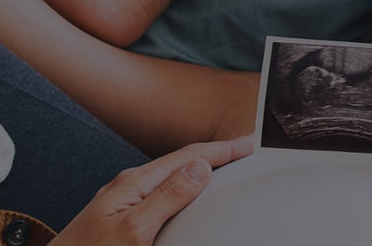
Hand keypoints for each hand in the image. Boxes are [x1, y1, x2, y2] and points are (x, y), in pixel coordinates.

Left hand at [49, 134, 254, 245]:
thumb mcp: (134, 228)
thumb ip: (166, 197)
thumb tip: (199, 168)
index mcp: (134, 183)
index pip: (187, 157)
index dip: (221, 149)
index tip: (248, 143)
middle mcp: (130, 186)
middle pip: (181, 161)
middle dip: (214, 154)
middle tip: (244, 150)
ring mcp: (125, 200)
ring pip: (172, 176)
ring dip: (200, 169)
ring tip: (223, 165)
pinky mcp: (123, 215)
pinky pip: (162, 192)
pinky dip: (184, 186)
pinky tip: (188, 193)